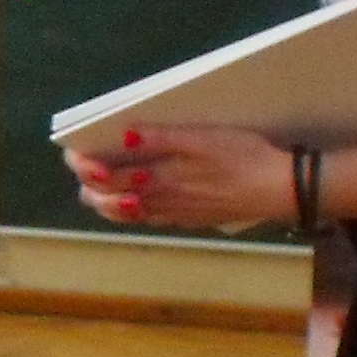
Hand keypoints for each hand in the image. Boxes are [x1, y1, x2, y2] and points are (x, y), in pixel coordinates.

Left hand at [67, 125, 295, 232]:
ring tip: (99, 186)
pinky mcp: (189, 219)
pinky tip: (134, 201)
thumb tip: (122, 137)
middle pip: (108, 202)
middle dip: (89, 186)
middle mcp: (160, 202)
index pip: (105, 179)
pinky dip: (132, 211)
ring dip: (106, 202)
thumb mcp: (202, 138)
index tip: (74, 155)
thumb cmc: (244, 156)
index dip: (83, 168)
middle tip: (84, 167)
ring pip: (126, 216)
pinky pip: (150, 219)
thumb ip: (160, 138)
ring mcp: (174, 214)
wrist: (281, 189)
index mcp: (159, 179)